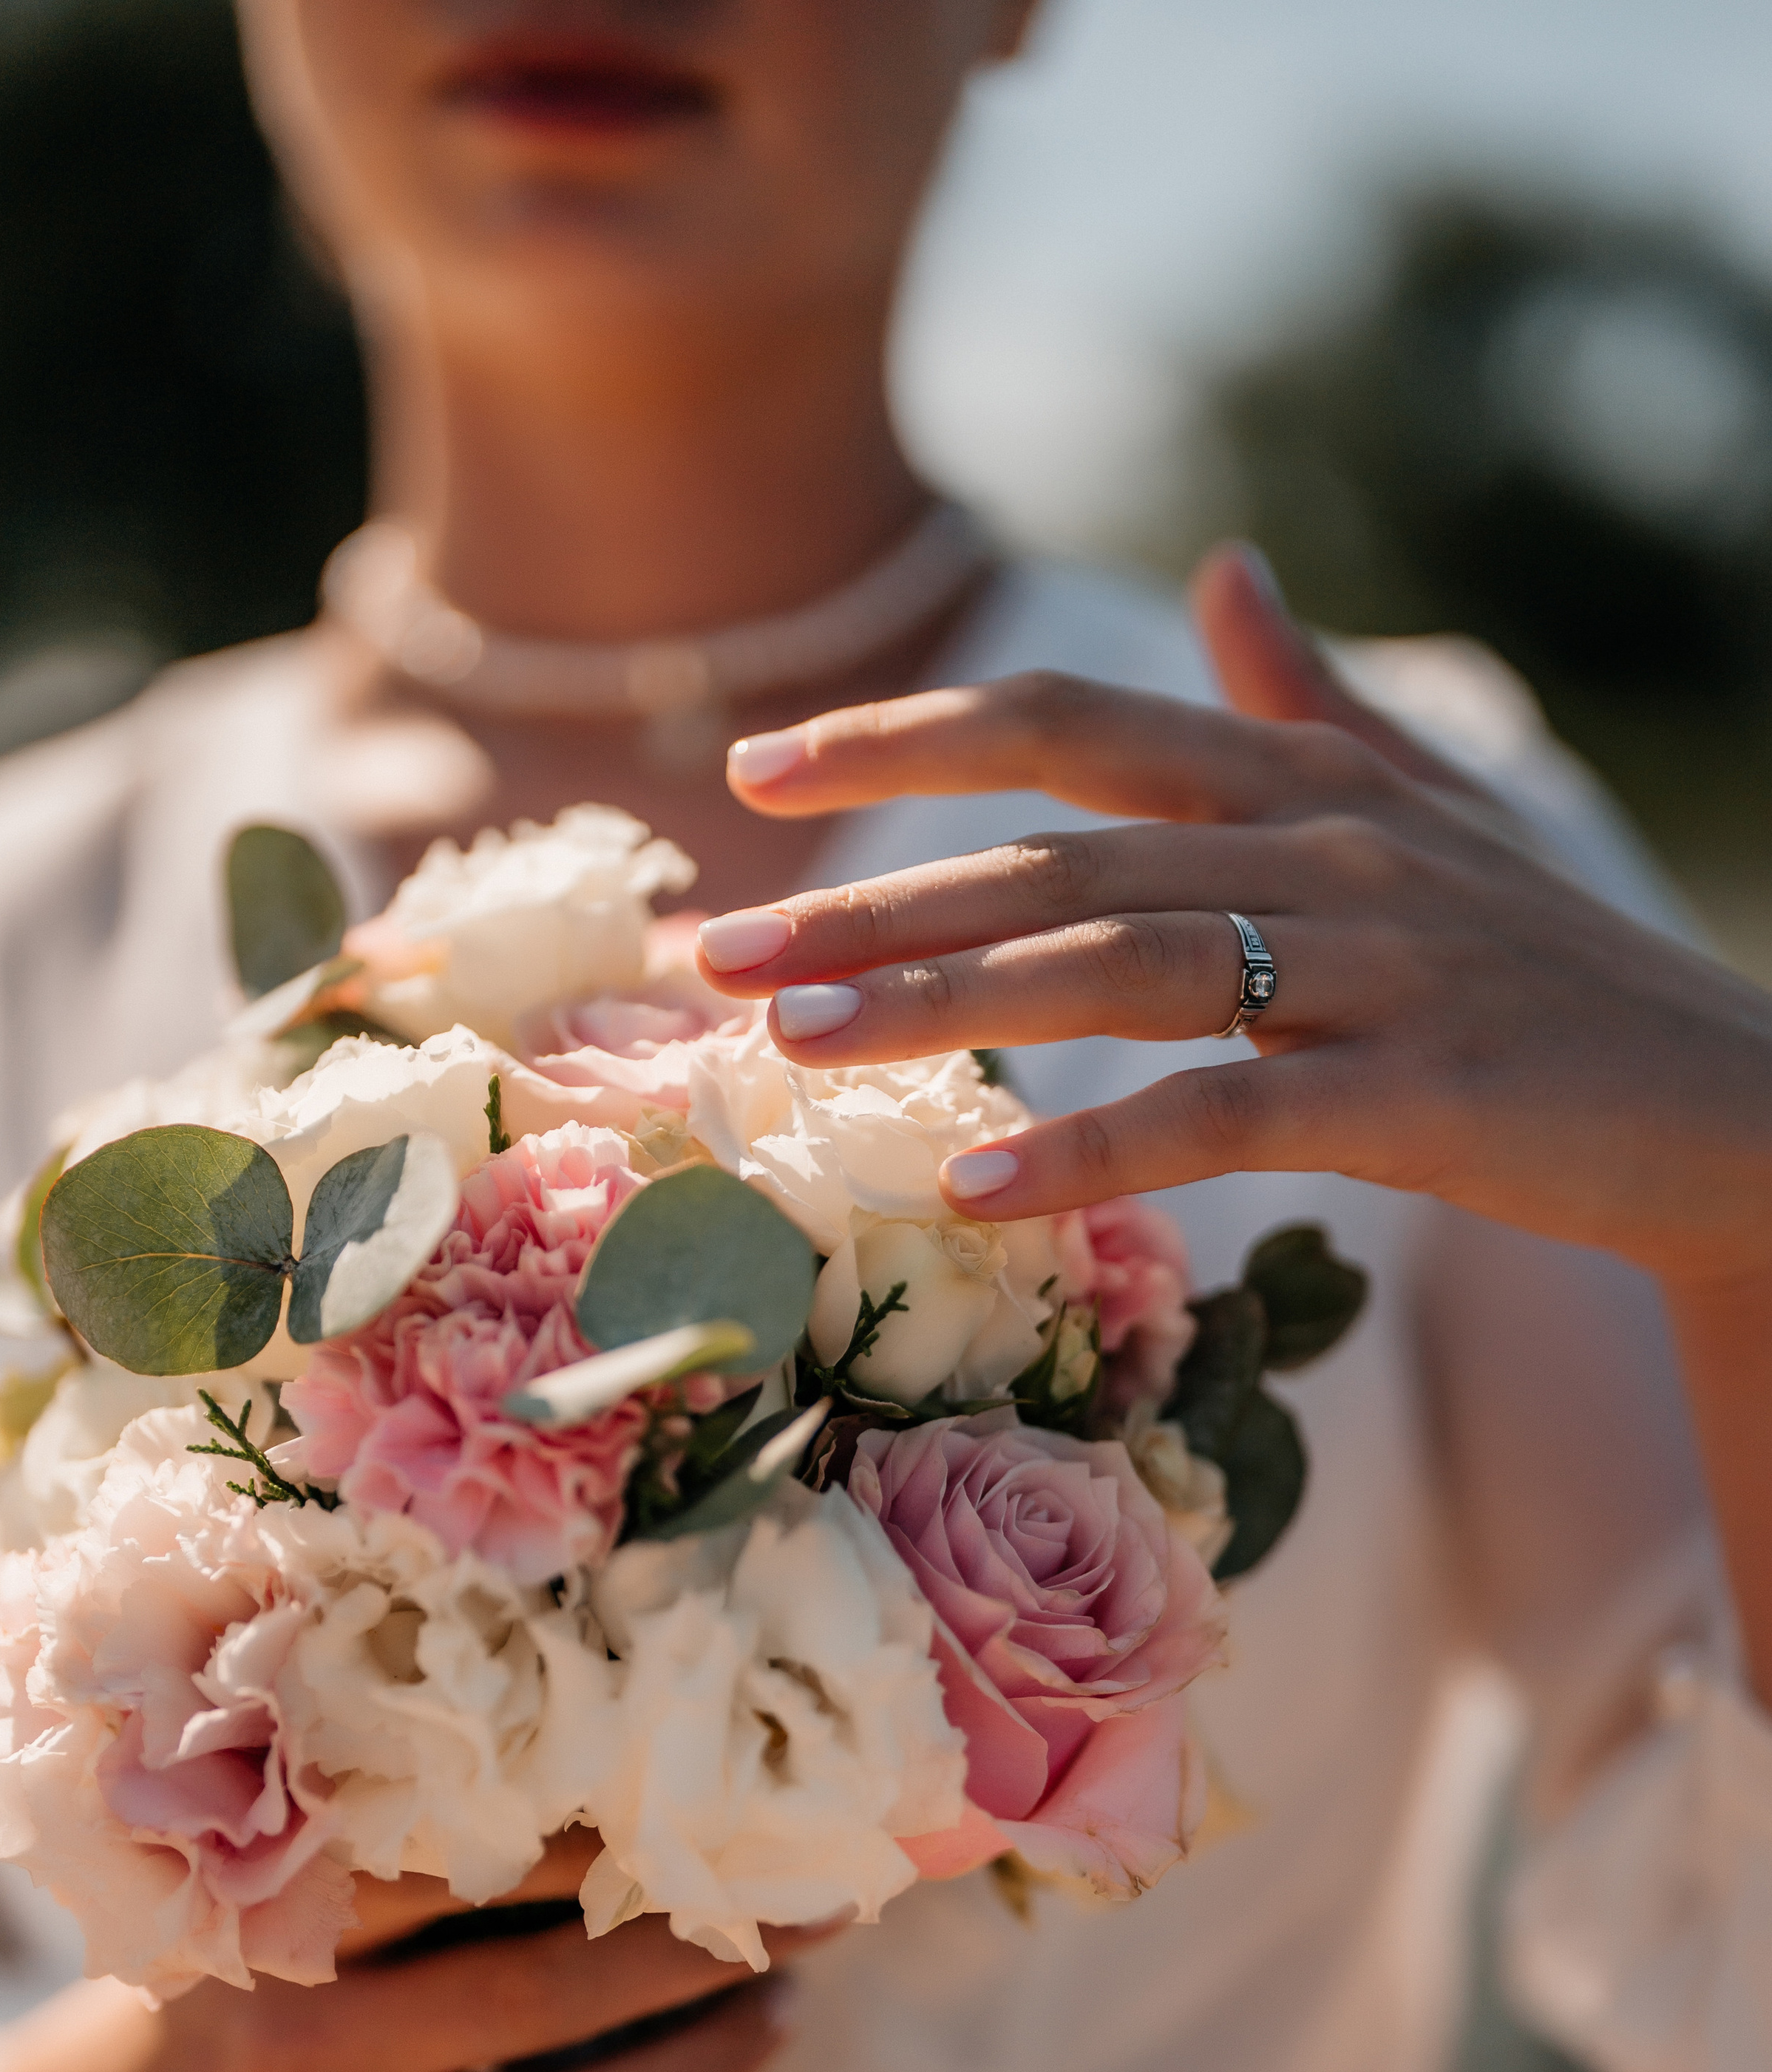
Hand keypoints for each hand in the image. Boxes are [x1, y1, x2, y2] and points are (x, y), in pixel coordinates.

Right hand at [0, 1834, 818, 2071]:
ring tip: (779, 2014)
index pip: (465, 1867)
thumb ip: (372, 1849)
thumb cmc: (209, 1997)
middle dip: (695, 1946)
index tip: (719, 1791)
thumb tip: (578, 1760)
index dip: (604, 1833)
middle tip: (808, 1904)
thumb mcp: (245, 1900)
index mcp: (291, 1933)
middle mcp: (322, 2052)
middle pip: (544, 1996)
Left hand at [696, 544, 1771, 1300]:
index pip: (1073, 722)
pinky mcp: (1419, 1090)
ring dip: (941, 1000)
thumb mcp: (1431, 812)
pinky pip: (1226, 1111)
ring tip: (791, 1039)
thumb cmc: (1553, 972)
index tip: (755, 774)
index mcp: (1306, 780)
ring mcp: (1378, 963)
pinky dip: (1095, 1149)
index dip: (908, 737)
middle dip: (876, 895)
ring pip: (1119, 962)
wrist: (1737, 1101)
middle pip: (1061, 848)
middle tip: (717, 946)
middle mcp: (1329, 846)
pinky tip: (975, 1186)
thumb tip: (1225, 569)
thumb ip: (1312, 701)